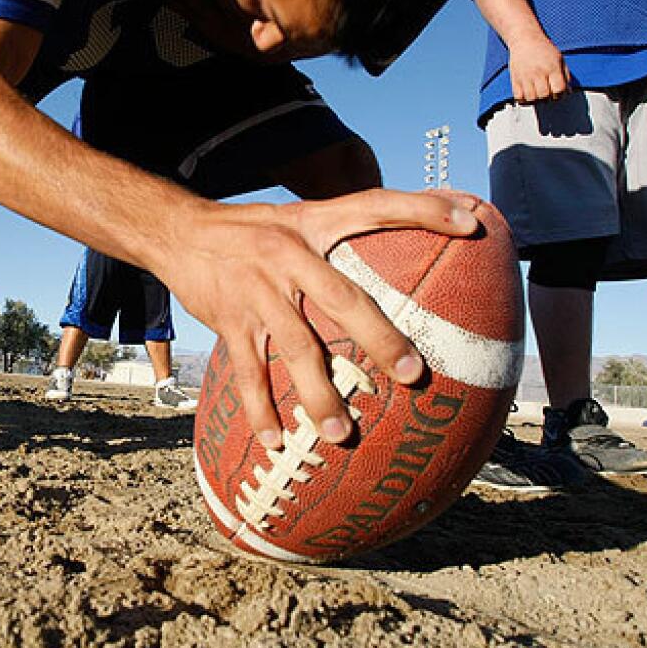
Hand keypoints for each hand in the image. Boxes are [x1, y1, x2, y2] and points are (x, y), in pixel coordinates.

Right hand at [161, 189, 478, 449]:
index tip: (470, 221)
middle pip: (342, 299)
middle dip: (379, 338)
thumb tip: (401, 243)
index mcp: (311, 224)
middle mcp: (287, 255)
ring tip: (343, 434)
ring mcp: (256, 291)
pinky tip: (278, 441)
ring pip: (295, 349)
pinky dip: (261, 410)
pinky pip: (247, 373)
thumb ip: (341, 230)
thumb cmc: (248, 229)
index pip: (373, 206)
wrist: (176, 231)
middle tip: (413, 375)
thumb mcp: (295, 217)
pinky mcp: (228, 321)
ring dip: (319, 395)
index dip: (422, 209)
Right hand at [509, 32, 570, 103]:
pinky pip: (518, 97)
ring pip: (531, 98)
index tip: (558, 93)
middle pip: (544, 95)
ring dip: (536, 100)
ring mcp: (525, 77)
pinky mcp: (515, 79)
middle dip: (548, 98)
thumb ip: (565, 75)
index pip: (559, 89)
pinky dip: (523, 100)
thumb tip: (568, 91)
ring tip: (538, 95)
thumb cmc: (543, 48)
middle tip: (548, 94)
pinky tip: (527, 96)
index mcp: (552, 67)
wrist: (525, 39)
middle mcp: (538, 73)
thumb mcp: (559, 59)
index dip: (560, 94)